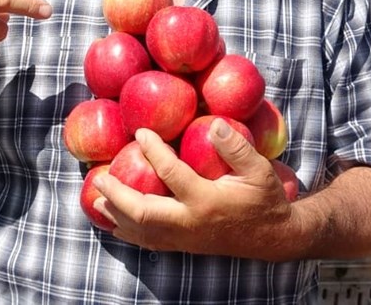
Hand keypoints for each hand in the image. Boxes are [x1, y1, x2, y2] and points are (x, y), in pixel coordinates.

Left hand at [93, 121, 294, 258]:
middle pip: (142, 212)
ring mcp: (184, 239)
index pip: (171, 173)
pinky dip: (129, 232)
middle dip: (118, 194)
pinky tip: (116, 222)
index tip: (141, 133)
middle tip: (100, 178)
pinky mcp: (183, 246)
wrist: (273, 237)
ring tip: (98, 199)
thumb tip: (214, 123)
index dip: (153, 151)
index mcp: (206, 201)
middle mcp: (190, 223)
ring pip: (141, 232)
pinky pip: (149, 243)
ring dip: (117, 215)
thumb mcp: (259, 170)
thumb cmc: (264, 200)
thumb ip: (236, 147)